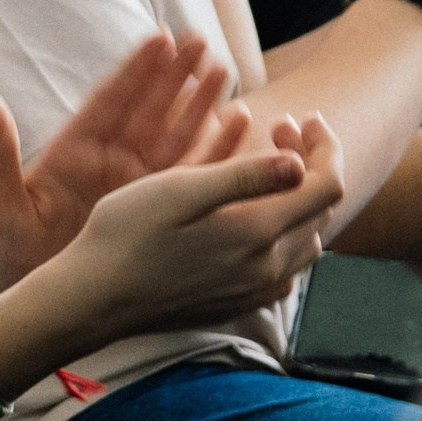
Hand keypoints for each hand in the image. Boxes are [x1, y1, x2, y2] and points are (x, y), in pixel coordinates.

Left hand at [0, 32, 244, 293]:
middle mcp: (112, 161)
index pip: (110, 100)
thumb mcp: (1, 203)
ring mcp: (139, 184)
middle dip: (175, 74)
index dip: (136, 69)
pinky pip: (193, 175)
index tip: (160, 36)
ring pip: (176, 134)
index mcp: (76, 151)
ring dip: (199, 104)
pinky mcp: (161, 211)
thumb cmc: (13, 250)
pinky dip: (215, 151)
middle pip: (149, 108)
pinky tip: (239, 125)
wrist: (41, 303)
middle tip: (200, 39)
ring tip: (223, 70)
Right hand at [46, 113, 344, 339]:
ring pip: (307, 239)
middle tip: (281, 129)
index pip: (326, 186)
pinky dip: (286, 230)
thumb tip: (300, 163)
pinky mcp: (237, 303)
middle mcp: (267, 268)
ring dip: (301, 197)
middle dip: (313, 163)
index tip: (302, 117)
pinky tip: (256, 216)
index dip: (325, 146)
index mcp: (258, 233)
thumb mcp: (180, 190)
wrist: (95, 298)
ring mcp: (254, 291)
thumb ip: (244, 176)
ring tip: (272, 167)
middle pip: (321, 211)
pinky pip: (286, 265)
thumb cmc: (127, 233)